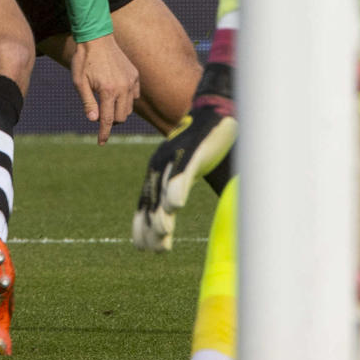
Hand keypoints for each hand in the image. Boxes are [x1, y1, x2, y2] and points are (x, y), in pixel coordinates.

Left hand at [70, 34, 139, 142]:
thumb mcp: (79, 83)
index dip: (103, 133)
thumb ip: (88, 103)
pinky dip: (126, 99)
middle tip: (99, 115)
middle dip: (110, 121)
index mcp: (108, 91)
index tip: (101, 143)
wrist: (96, 38)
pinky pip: (134, 96)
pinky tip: (116, 94)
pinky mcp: (135, 75)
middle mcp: (123, 88)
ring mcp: (131, 81)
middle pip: (120, 117)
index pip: (107, 120)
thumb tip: (94, 120)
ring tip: (106, 103)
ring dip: (118, 111)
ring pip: (129, 108)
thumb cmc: (84, 60)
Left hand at [132, 106, 236, 251]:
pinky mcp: (192, 150)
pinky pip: (183, 172)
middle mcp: (161, 164)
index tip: (143, 248)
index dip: (143, 224)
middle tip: (153, 250)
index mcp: (159, 169)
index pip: (147, 201)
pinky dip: (178, 188)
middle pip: (153, 200)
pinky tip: (176, 206)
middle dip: (151, 227)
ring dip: (162, 212)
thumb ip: (184, 188)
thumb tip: (184, 210)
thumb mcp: (191, 169)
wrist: (216, 109)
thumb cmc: (205, 142)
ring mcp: (176, 157)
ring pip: (165, 189)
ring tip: (162, 234)